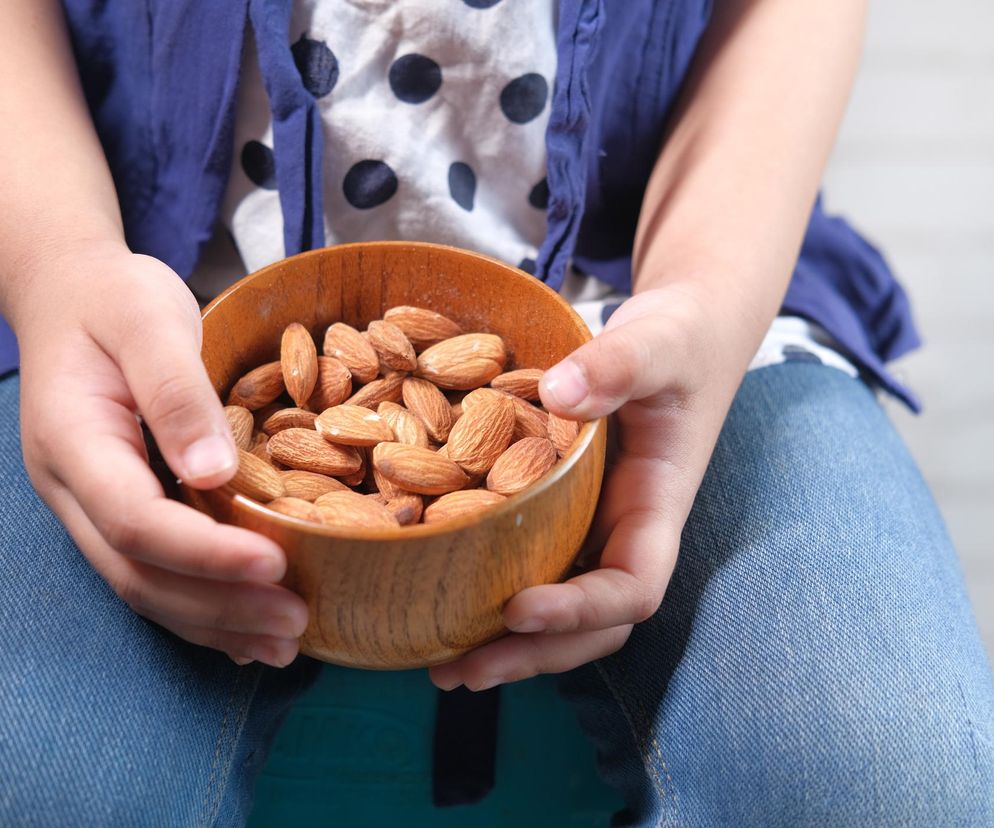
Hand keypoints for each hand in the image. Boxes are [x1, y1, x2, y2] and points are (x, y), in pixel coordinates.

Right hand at [14, 241, 307, 666]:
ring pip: (146, 586)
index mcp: (75, 442)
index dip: (206, 552)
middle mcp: (75, 489)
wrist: (72, 293)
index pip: (137, 520)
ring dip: (215, 621)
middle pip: (140, 573)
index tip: (276, 565)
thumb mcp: (148, 321)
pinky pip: (156, 570)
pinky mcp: (120, 507)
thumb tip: (213, 472)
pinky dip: (204, 605)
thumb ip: (177, 393)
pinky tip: (247, 629)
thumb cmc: (113, 299)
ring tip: (283, 642)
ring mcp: (92, 505)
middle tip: (294, 623)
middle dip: (220, 605)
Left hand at [430, 286, 744, 690]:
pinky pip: (533, 561)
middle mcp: (625, 529)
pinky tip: (442, 599)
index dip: (581, 611)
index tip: (518, 609)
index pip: (633, 587)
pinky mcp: (565, 508)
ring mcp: (595, 524)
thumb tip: (558, 394)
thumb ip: (619, 363)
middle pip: (591, 624)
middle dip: (532, 654)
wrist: (687, 333)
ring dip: (508, 644)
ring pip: (559, 602)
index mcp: (656, 505)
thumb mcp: (659, 341)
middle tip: (459, 671)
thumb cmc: (684, 338)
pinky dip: (493, 591)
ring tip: (440, 665)